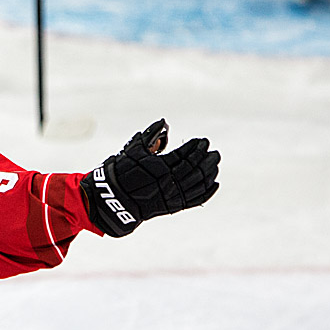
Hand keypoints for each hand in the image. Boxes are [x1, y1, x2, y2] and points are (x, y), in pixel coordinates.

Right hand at [81, 120, 219, 236]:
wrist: (114, 200)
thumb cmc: (121, 173)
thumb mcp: (132, 151)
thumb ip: (149, 136)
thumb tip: (163, 123)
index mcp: (159, 168)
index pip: (184, 155)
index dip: (195, 147)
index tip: (202, 141)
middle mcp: (168, 183)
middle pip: (194, 169)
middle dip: (206, 159)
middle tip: (212, 151)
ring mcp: (172, 196)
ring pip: (198, 184)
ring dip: (209, 173)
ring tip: (214, 163)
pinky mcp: (173, 207)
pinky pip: (195, 200)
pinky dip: (207, 192)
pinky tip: (214, 183)